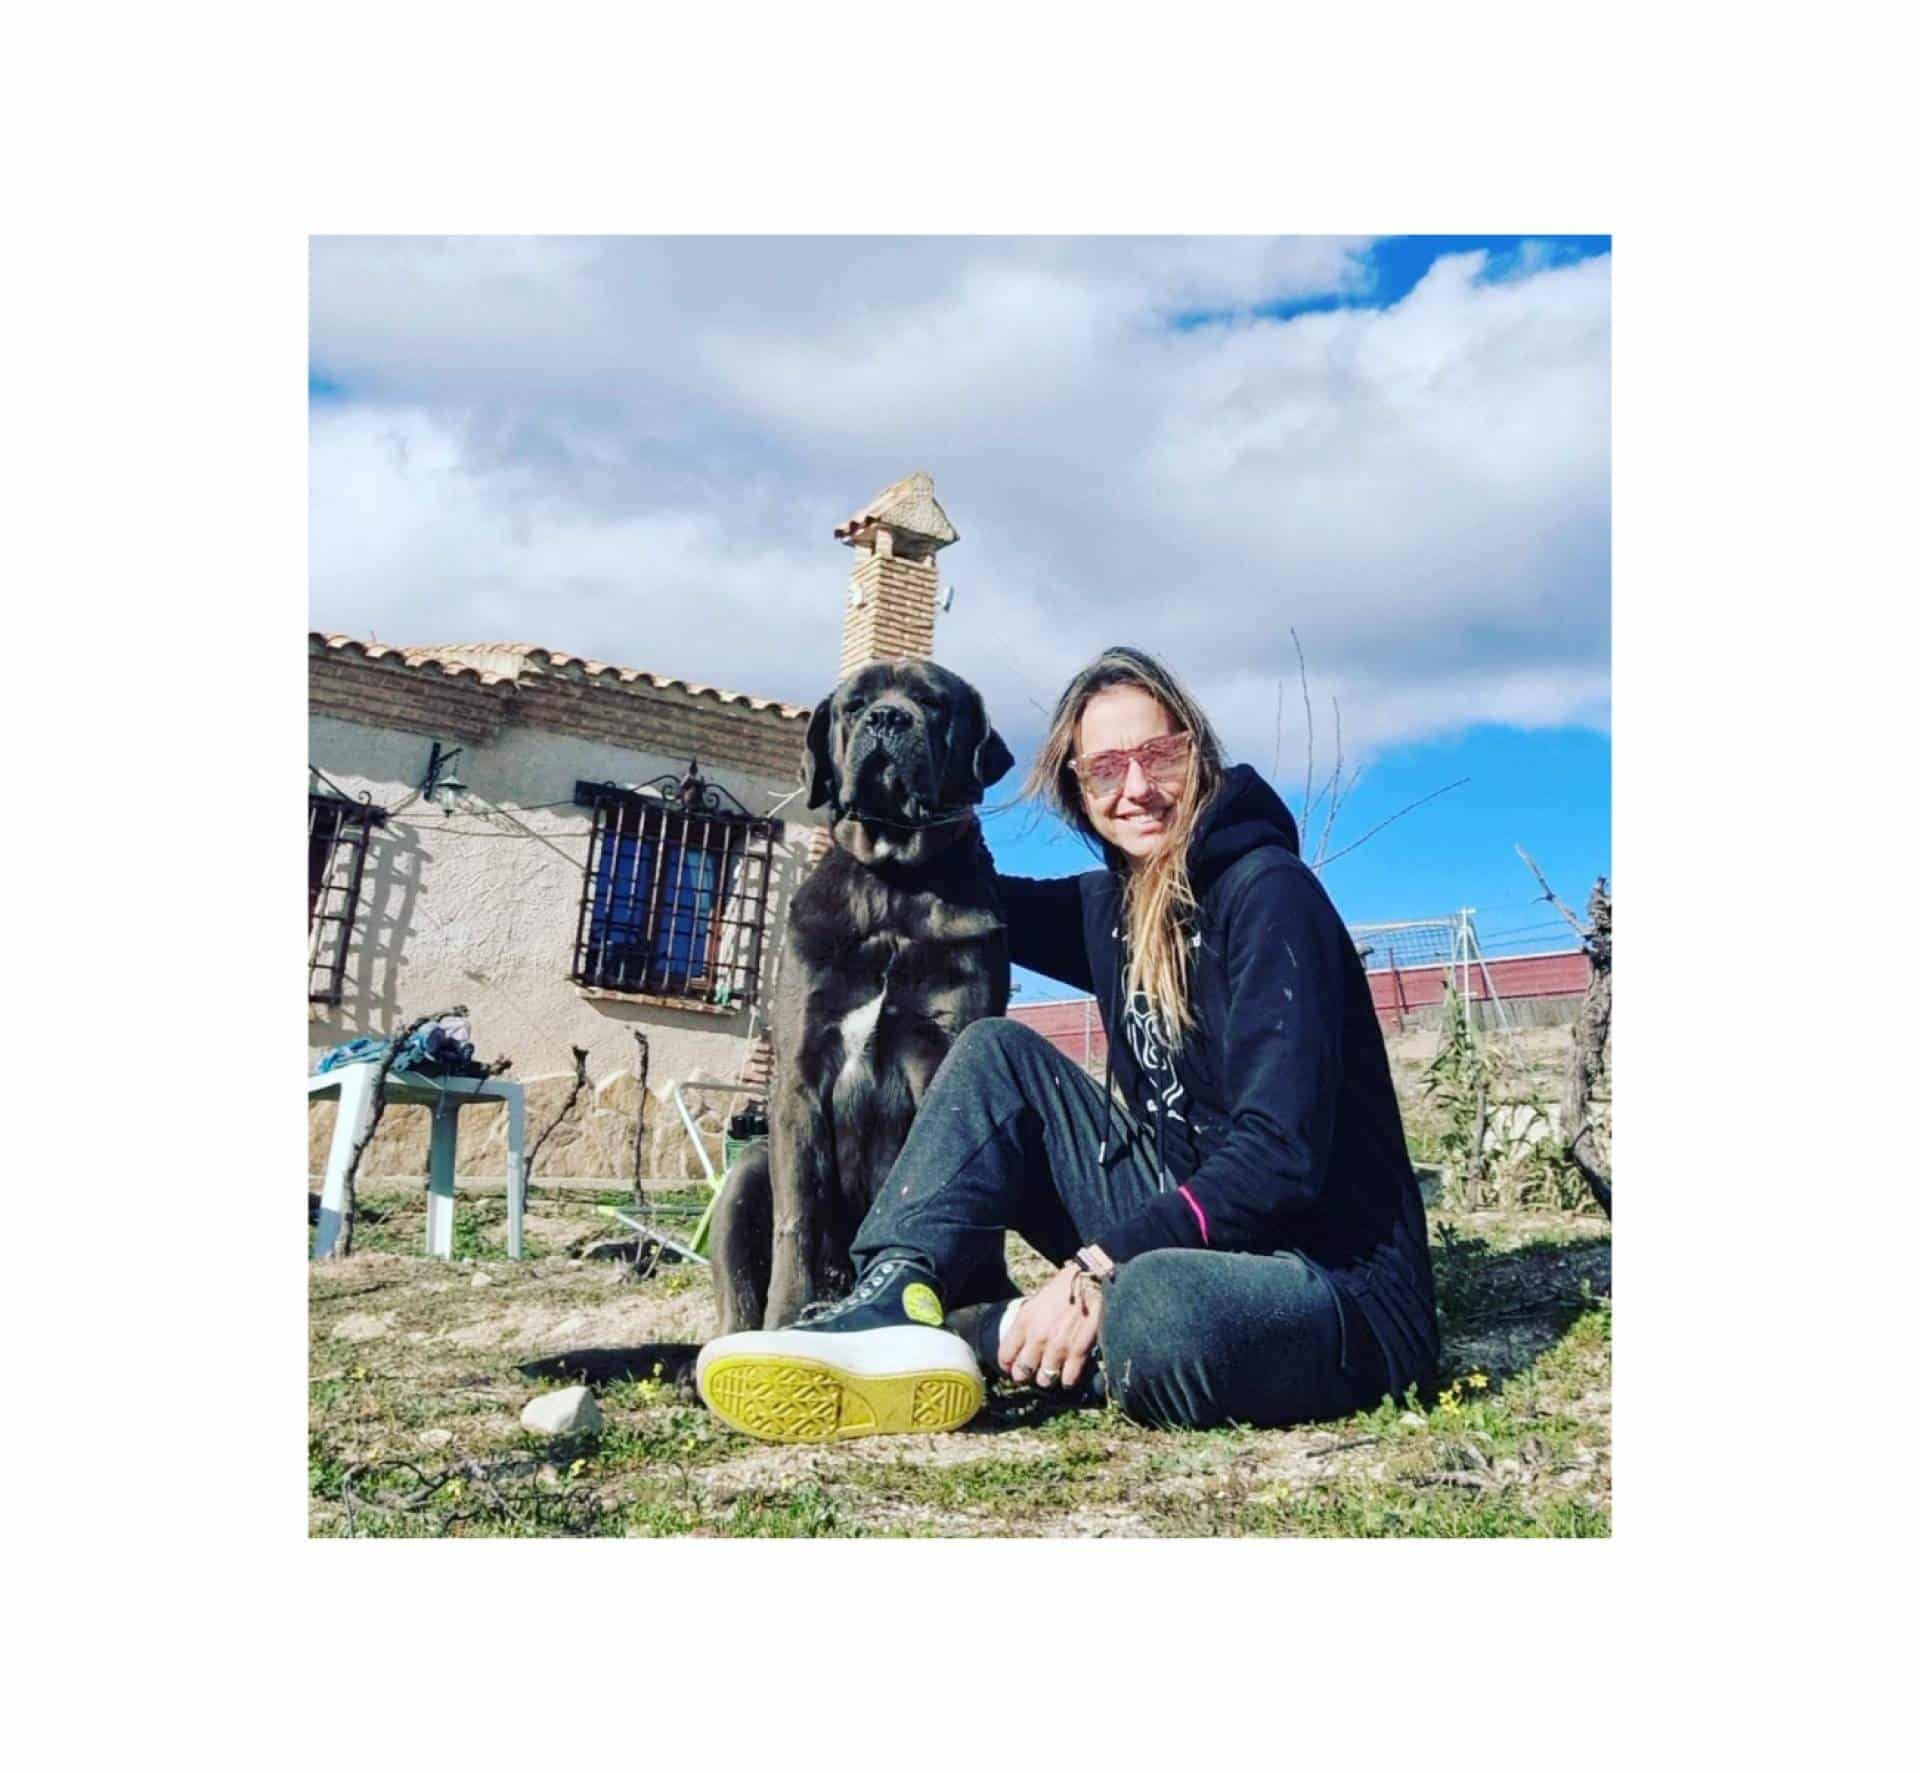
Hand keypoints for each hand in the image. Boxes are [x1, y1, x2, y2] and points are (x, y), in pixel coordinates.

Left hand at [1003, 1265, 1103, 1390]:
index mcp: (1024, 1322)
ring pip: (1044, 1381)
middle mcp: (1037, 1337)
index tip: (1012, 1367)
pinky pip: (1067, 1380)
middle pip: (1022, 1373)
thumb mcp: (1036, 1303)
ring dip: (1048, 1378)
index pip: (1005, 1356)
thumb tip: (1022, 1345)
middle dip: (1026, 1375)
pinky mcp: (1078, 1353)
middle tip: (1033, 1371)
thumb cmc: (1064, 1289)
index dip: (1008, 1366)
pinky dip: (1068, 1379)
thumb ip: (1027, 1325)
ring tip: (1053, 1371)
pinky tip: (1069, 1371)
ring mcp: (1058, 1347)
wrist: (1090, 1281)